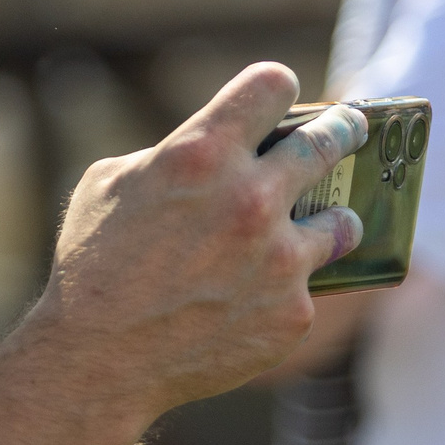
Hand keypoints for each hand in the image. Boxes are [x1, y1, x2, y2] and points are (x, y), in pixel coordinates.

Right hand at [27, 64, 365, 422]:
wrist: (99, 359)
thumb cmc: (94, 263)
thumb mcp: (113, 181)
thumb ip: (173, 155)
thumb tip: (218, 152)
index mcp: (203, 152)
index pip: (273, 84)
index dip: (276, 88)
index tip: (282, 98)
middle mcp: (251, 198)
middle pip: (328, 141)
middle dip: (343, 131)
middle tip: (350, 130)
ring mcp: (280, 259)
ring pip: (344, 222)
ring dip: (335, 219)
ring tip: (332, 223)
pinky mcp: (293, 313)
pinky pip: (307, 288)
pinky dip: (287, 290)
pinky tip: (259, 300)